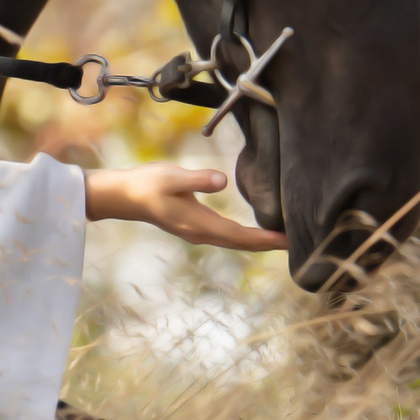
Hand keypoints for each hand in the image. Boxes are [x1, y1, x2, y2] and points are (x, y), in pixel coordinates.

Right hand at [83, 165, 285, 252]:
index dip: (265, 239)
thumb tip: (223, 182)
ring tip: (279, 239)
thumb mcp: (173, 176)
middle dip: (267, 243)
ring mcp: (197, 232)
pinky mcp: (193, 226)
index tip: (288, 241)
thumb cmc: (147, 184)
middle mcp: (201, 233)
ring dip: (257, 241)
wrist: (124, 197)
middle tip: (295, 243)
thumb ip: (199, 179)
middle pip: (241, 242)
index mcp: (199, 223)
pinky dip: (243, 236)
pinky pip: (226, 236)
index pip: (240, 235)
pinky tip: (251, 231)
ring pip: (234, 241)